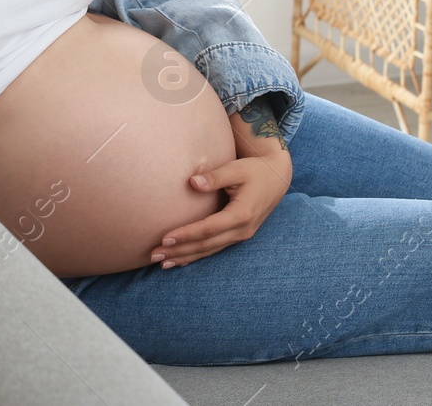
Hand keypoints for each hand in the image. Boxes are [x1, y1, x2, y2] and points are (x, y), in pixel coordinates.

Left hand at [149, 147, 291, 268]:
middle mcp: (242, 230)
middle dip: (179, 252)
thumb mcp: (237, 169)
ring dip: (185, 257)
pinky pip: (214, 248)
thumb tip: (192, 182)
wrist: (277, 179)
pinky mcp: (238, 235)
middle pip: (206, 245)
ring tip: (162, 263)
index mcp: (242, 214)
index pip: (208, 228)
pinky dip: (196, 255)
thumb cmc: (255, 170)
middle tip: (154, 256)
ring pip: (209, 250)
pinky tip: (180, 261)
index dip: (186, 235)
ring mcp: (241, 235)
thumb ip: (215, 176)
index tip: (165, 239)